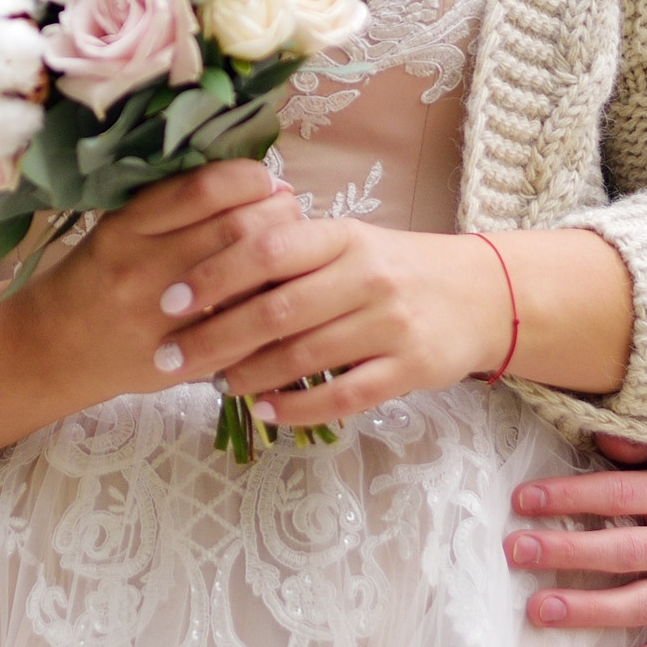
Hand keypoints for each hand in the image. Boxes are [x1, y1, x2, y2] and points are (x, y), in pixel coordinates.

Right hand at [0, 160, 292, 466]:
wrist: (51, 347)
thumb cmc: (95, 275)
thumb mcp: (121, 225)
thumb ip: (176, 205)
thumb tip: (258, 182)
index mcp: (126, 226)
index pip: (205, 188)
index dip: (250, 178)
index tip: (263, 181)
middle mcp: (141, 269)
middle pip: (238, 230)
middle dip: (278, 216)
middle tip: (287, 214)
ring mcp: (161, 319)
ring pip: (249, 282)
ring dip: (284, 262)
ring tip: (289, 251)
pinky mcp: (177, 360)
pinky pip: (241, 331)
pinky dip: (269, 309)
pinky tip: (276, 296)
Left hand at [157, 203, 514, 428]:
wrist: (478, 294)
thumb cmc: (392, 267)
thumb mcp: (345, 244)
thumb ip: (289, 254)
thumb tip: (204, 272)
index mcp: (342, 236)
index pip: (267, 249)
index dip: (213, 275)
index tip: (169, 300)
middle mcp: (366, 276)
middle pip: (276, 310)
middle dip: (213, 337)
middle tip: (169, 358)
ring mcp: (390, 324)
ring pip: (304, 356)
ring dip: (250, 374)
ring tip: (215, 383)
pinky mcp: (410, 368)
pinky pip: (344, 395)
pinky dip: (298, 407)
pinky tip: (265, 410)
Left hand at [503, 439, 646, 646]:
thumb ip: (644, 446)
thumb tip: (596, 433)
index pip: (621, 495)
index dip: (570, 497)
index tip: (523, 500)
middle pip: (625, 552)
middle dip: (567, 552)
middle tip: (518, 552)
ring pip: (641, 605)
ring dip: (587, 610)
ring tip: (538, 610)